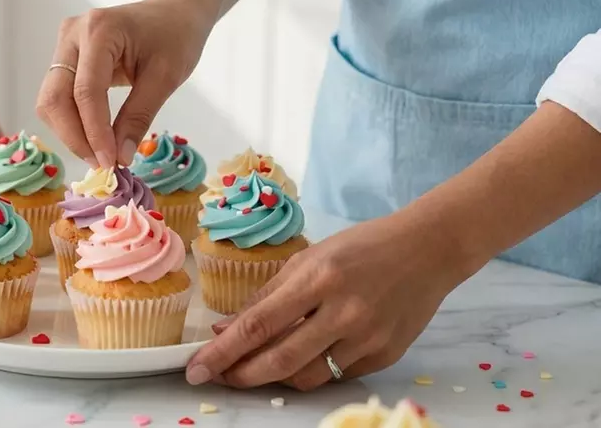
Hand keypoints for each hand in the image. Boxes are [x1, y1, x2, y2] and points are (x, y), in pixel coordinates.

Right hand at [36, 0, 213, 167]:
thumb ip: (138, 117)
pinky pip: (58, 96)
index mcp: (99, 30)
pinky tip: (94, 137)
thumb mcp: (165, 78)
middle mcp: (72, 34)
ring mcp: (64, 44)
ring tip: (100, 153)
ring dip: (70, 132)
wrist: (173, 12)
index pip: (85, 91)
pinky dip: (72, 121)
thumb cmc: (176, 37)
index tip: (109, 163)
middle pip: (55, 97)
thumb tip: (118, 158)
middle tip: (102, 164)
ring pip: (50, 100)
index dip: (94, 132)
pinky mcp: (65, 56)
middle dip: (74, 136)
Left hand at [186, 214, 463, 389]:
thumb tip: (226, 328)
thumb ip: (267, 295)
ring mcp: (367, 338)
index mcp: (319, 278)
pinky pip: (336, 376)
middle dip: (240, 375)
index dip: (223, 351)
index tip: (196, 368)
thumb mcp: (309, 258)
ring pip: (306, 377)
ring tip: (253, 368)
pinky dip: (309, 371)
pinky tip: (298, 359)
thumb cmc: (363, 247)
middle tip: (216, 377)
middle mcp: (343, 312)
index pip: (259, 324)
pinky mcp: (384, 356)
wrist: (429, 250)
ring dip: (272, 378)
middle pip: (280, 360)